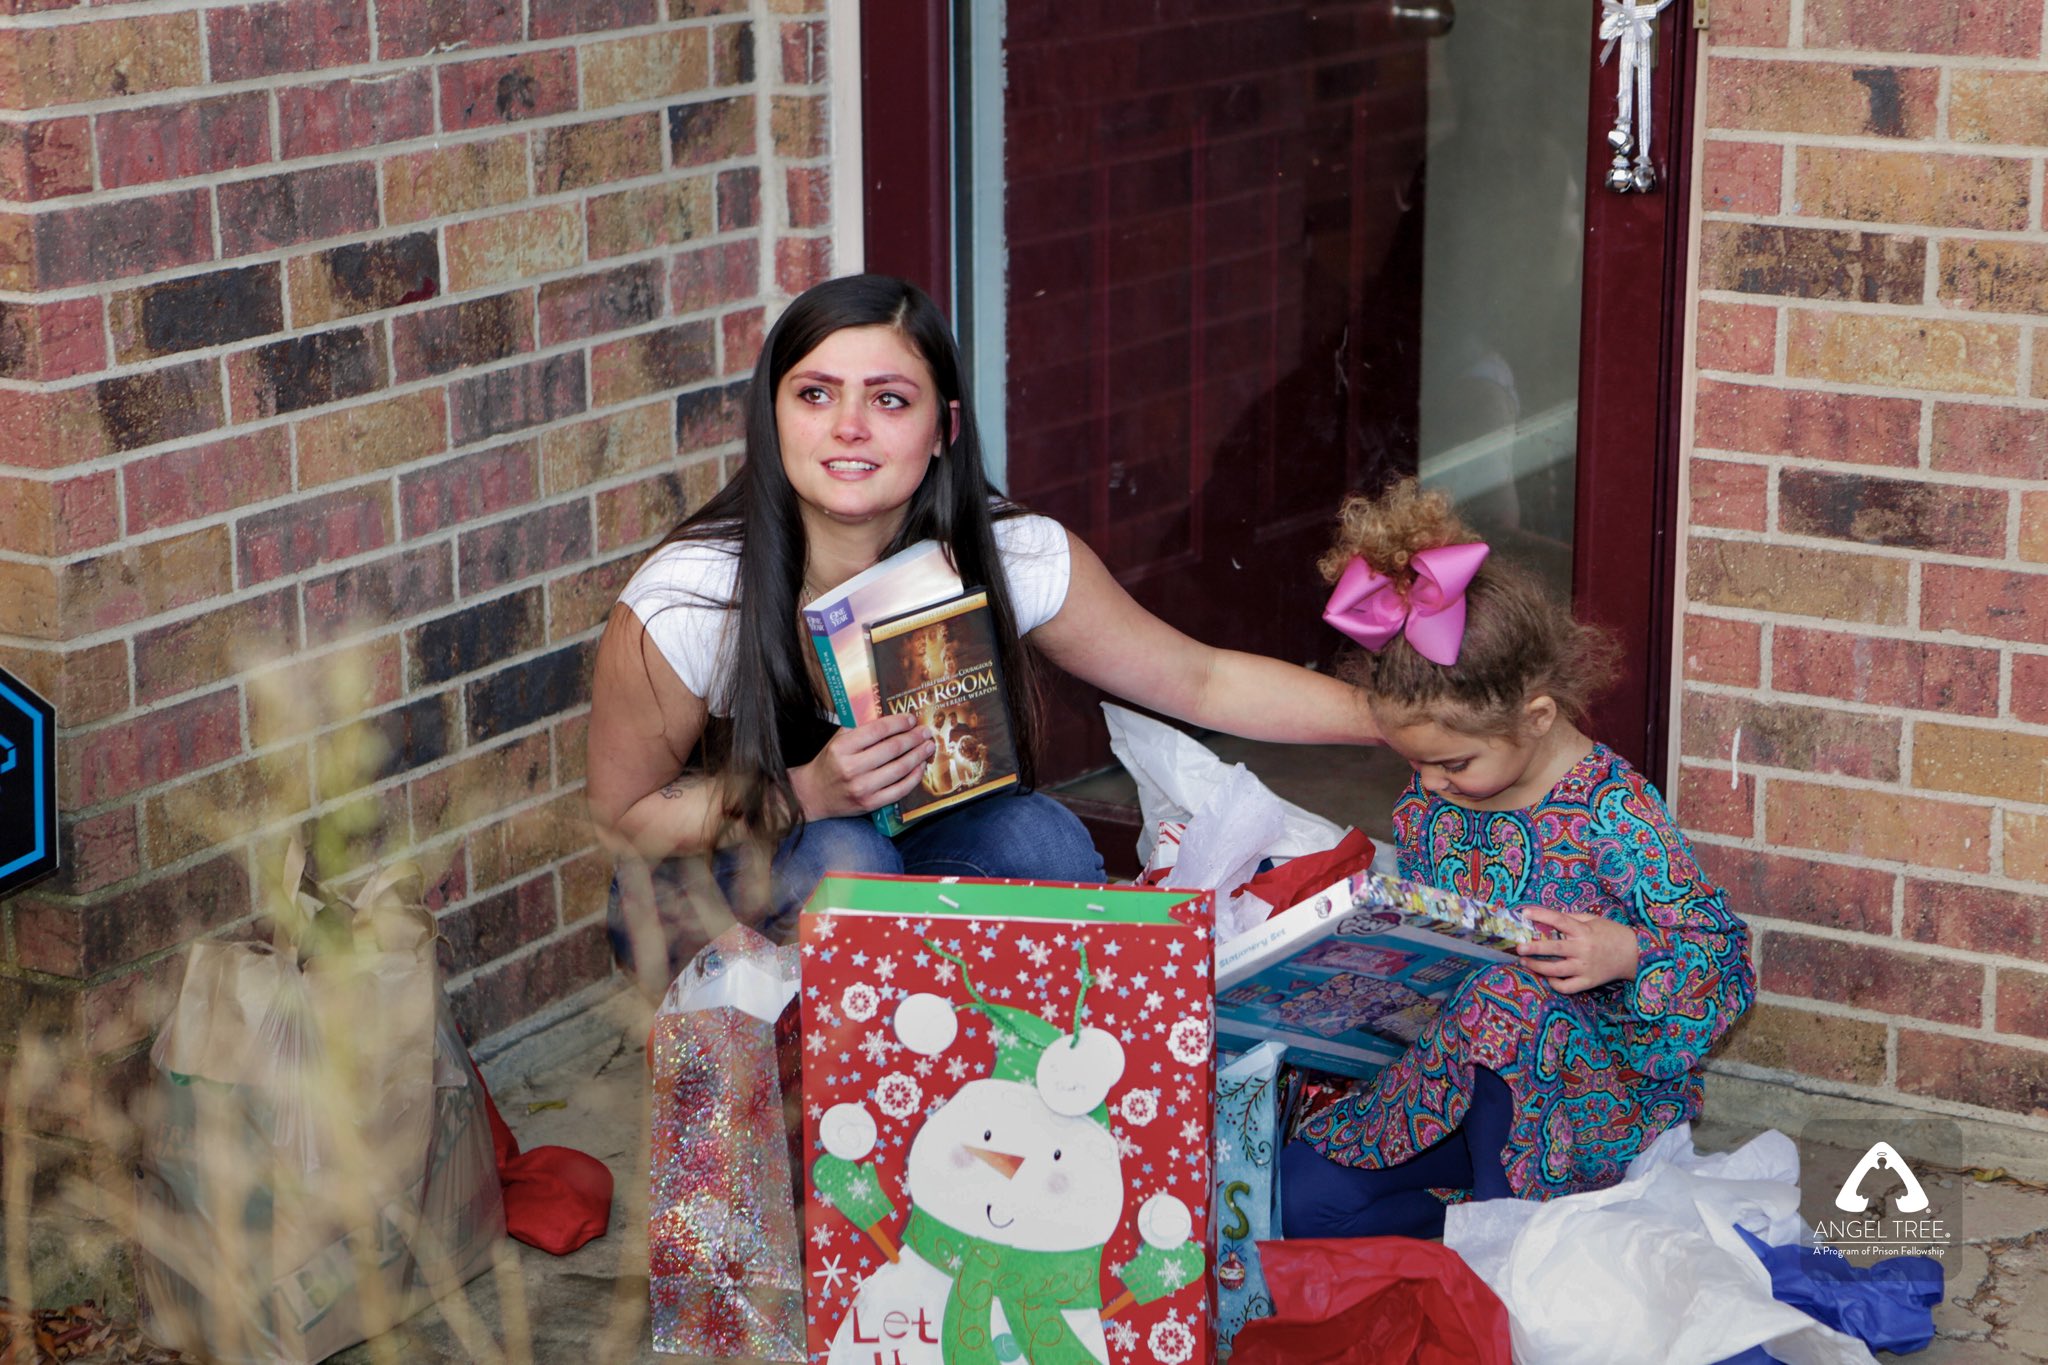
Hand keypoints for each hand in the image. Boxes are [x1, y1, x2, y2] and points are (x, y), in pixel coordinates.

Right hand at [789, 714, 934, 818]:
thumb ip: (860, 729)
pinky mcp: (870, 804)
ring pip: (899, 769)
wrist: (813, 794)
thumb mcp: (838, 740)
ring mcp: (862, 788)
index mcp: (842, 748)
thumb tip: (891, 719)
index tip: (911, 719)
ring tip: (928, 747)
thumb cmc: (829, 763)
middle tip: (926, 731)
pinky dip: (914, 777)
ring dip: (918, 756)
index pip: (877, 730)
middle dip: (914, 738)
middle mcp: (852, 768)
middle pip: (892, 749)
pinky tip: (920, 767)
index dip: (898, 723)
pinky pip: (899, 790)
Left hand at [1517, 908, 1640, 993]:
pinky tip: (1547, 977)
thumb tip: (1547, 916)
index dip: (1541, 915)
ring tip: (1525, 962)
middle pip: (1554, 948)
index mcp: (1584, 931)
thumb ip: (1571, 918)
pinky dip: (1555, 984)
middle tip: (1518, 947)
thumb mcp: (1593, 920)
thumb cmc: (1612, 934)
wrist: (1635, 955)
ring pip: (1556, 970)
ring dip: (1537, 967)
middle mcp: (1583, 949)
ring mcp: (1585, 968)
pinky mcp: (1588, 982)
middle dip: (1533, 948)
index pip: (1559, 920)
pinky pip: (1567, 987)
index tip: (1524, 913)